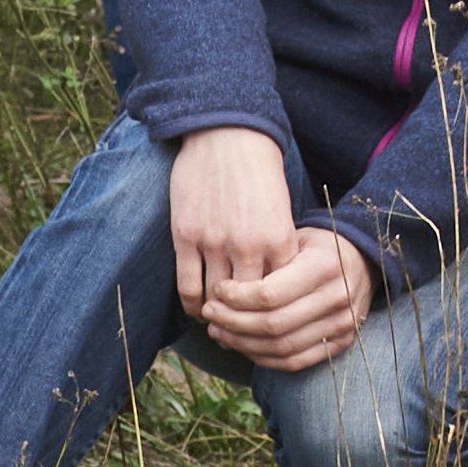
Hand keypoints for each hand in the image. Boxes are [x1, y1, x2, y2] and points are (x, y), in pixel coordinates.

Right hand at [166, 124, 372, 368]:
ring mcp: (214, 241)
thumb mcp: (282, 209)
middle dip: (246, 322)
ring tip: (219, 321)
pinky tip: (196, 307)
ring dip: (218, 316)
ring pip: (215, 300)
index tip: (270, 322)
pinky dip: (192, 304)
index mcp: (279, 237)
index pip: (280, 293)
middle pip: (248, 304)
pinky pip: (187, 285)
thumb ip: (279, 246)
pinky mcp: (185, 236)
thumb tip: (278, 284)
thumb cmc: (260, 171)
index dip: (275, 312)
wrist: (227, 135)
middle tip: (242, 332)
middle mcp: (248, 244)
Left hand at [208, 223, 375, 373]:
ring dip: (243, 344)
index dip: (237, 298)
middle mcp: (339, 297)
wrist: (365, 262)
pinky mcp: (342, 344)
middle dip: (233, 322)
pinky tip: (243, 345)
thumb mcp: (296, 240)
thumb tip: (223, 293)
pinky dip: (263, 358)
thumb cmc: (319, 247)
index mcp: (326, 266)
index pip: (271, 294)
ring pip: (281, 347)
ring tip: (219, 331)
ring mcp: (343, 325)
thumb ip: (267, 262)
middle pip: (273, 325)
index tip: (217, 292)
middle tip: (209, 314)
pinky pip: (294, 361)